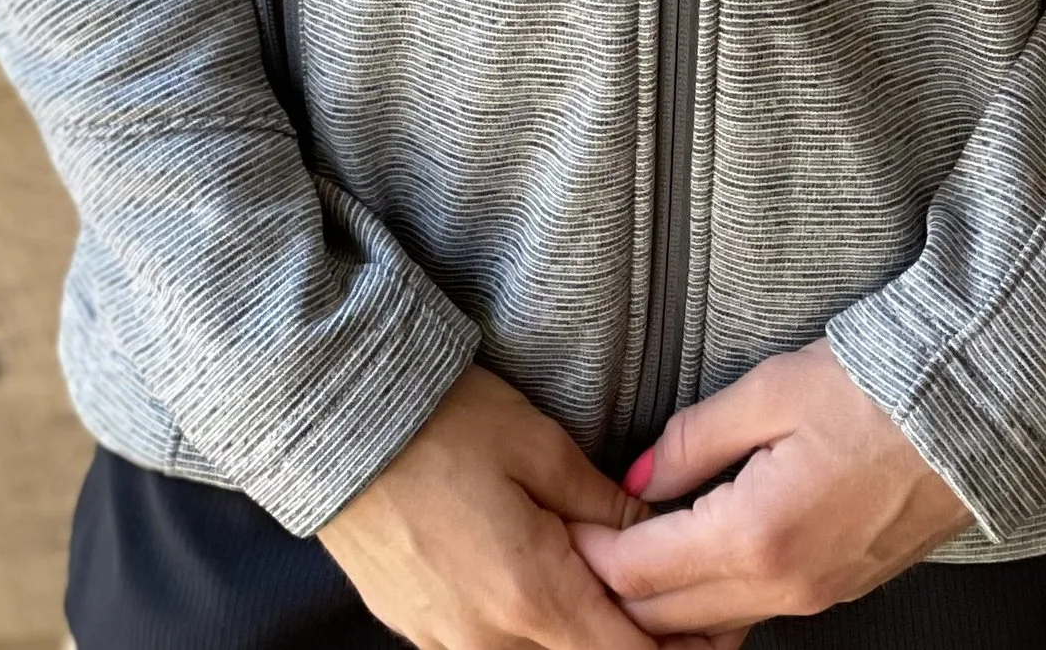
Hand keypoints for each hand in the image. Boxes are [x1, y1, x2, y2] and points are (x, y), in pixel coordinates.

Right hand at [319, 362, 739, 649]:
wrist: (331, 420)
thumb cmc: (440, 422)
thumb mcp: (537, 446)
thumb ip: (603, 507)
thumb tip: (657, 540)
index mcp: (531, 597)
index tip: (714, 627)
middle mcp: (489, 639)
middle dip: (635, 641)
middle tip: (676, 606)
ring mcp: (446, 641)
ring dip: (579, 635)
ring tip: (609, 589)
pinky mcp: (415, 628)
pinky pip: (490, 647)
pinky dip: (529, 631)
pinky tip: (545, 588)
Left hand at [565, 339, 973, 635]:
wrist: (970, 410)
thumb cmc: (872, 387)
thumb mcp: (769, 392)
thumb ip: (693, 440)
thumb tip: (636, 479)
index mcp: (756, 536)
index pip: (641, 573)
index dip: (590, 555)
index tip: (558, 529)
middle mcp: (783, 586)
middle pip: (667, 619)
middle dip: (613, 591)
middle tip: (577, 549)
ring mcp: (814, 597)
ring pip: (710, 627)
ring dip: (660, 607)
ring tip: (626, 559)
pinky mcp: (837, 591)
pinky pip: (752, 615)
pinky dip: (708, 605)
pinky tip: (690, 568)